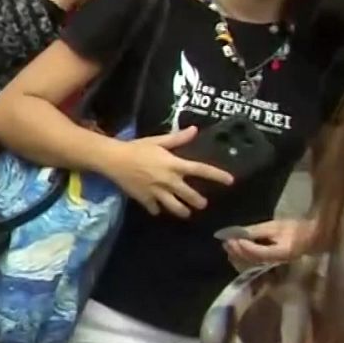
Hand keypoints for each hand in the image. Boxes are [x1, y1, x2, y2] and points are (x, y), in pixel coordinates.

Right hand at [102, 126, 235, 217]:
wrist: (113, 159)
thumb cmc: (136, 148)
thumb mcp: (158, 141)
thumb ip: (177, 138)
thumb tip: (194, 130)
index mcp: (174, 165)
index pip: (201, 170)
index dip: (217, 176)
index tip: (230, 181)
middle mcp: (169, 180)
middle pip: (191, 196)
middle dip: (199, 202)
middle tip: (201, 203)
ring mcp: (157, 192)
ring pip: (176, 208)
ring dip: (182, 211)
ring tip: (185, 212)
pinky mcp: (145, 199)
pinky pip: (156, 209)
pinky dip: (158, 209)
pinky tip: (158, 208)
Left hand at [224, 219, 314, 266]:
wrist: (311, 238)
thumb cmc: (295, 229)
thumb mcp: (275, 226)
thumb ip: (255, 231)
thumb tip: (236, 233)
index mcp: (282, 253)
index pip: (259, 253)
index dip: (244, 247)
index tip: (232, 238)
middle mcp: (277, 263)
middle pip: (252, 261)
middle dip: (237, 251)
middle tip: (226, 241)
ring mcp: (273, 266)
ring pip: (250, 265)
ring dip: (237, 255)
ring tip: (228, 244)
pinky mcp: (269, 266)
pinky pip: (251, 265)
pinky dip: (241, 258)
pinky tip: (234, 250)